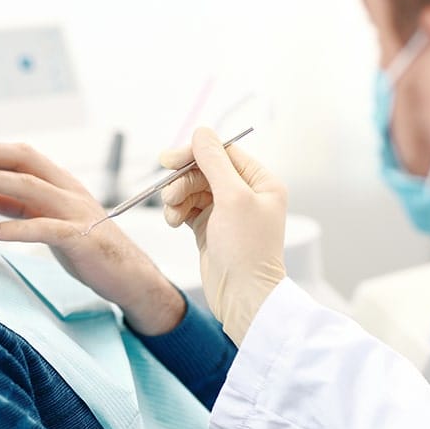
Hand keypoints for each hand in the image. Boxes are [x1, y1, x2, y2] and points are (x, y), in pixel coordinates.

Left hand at [0, 142, 184, 334]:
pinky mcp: (80, 239)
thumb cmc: (89, 249)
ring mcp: (76, 212)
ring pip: (32, 187)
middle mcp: (70, 191)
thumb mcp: (51, 222)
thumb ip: (22, 208)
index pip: (25, 155)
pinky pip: (42, 228)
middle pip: (26, 161)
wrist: (129, 276)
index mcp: (63, 184)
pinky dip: (14, 228)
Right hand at [160, 128, 286, 344]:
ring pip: (192, 189)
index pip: (223, 153)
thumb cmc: (246, 250)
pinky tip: (174, 222)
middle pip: (204, 170)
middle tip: (168, 195)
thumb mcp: (232, 198)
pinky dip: (177, 211)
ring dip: (177, 198)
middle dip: (183, 181)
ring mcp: (227, 212)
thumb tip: (201, 131)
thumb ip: (214, 161)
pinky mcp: (210, 228)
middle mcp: (246, 194)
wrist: (243, 297)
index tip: (169, 160)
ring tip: (172, 214)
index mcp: (261, 182)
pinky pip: (187, 207)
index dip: (195, 154)